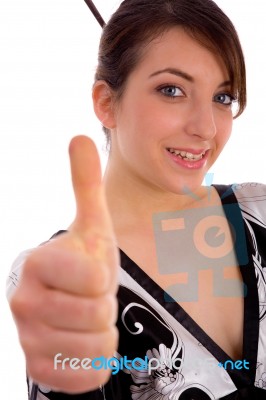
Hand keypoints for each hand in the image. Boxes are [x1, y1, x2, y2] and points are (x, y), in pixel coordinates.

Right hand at [10, 136, 118, 393]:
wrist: (69, 306)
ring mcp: (27, 338)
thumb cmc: (83, 264)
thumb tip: (78, 136)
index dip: (103, 276)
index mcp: (36, 262)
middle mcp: (23, 301)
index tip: (89, 272)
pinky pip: (88, 372)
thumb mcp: (92, 225)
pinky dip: (95, 359)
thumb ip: (85, 184)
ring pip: (97, 344)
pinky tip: (81, 342)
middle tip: (90, 297)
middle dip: (104, 305)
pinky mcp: (39, 369)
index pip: (95, 278)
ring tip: (86, 317)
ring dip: (102, 331)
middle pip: (98, 312)